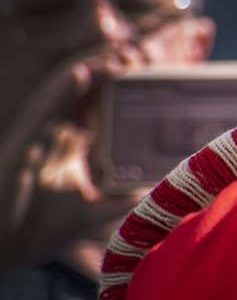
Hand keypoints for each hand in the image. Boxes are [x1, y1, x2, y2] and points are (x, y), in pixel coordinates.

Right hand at [0, 61, 139, 271]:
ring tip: (118, 51)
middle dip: (106, 67)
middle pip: (81, 90)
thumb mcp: (92, 212)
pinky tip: (81, 71)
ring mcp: (35, 135)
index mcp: (65, 146)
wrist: (1, 248)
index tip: (141, 67)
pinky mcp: (20, 142)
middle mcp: (50, 134)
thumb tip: (159, 191)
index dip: (113, 83)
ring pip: (62, 91)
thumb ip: (123, 201)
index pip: (93, 104)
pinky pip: (41, 108)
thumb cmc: (37, 230)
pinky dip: (60, 88)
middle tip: (138, 51)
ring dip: (90, 67)